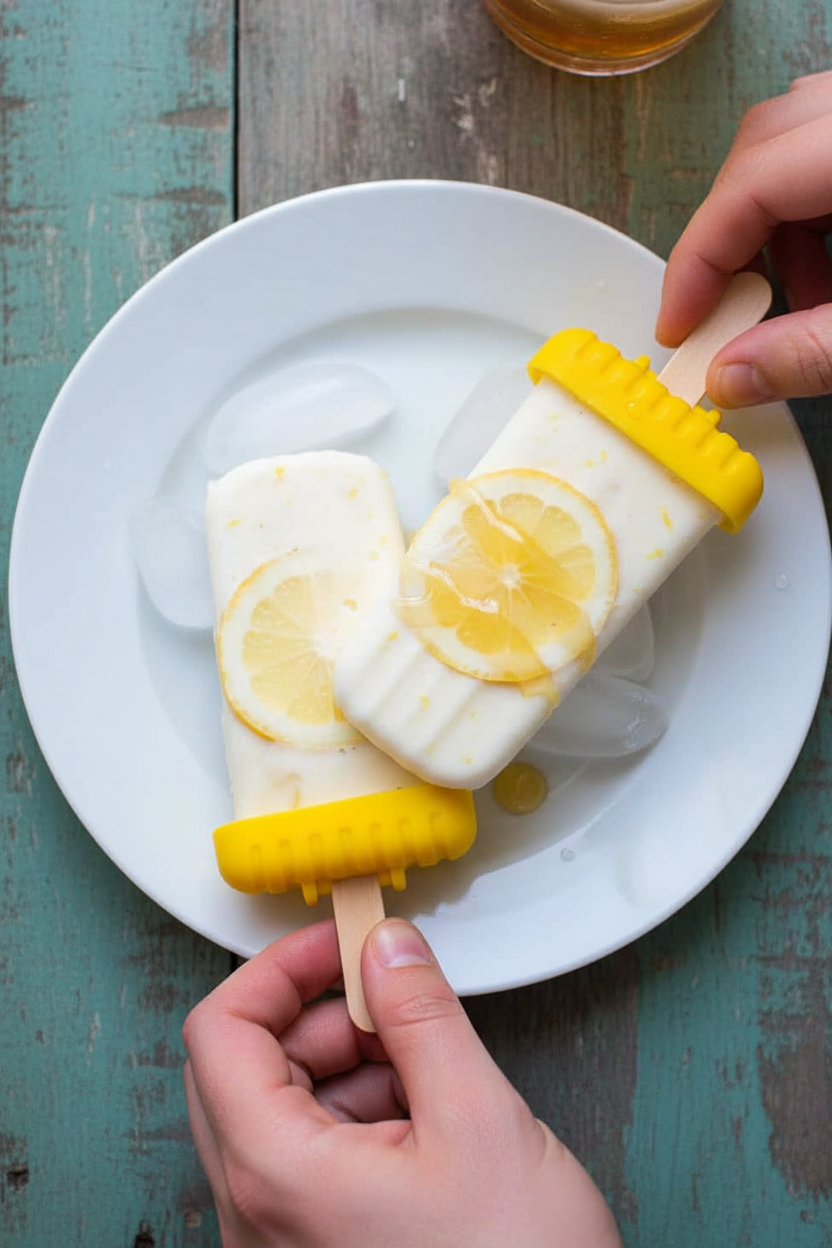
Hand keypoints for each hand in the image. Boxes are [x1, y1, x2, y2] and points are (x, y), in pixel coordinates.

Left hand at [183, 917, 621, 1247]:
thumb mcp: (479, 1122)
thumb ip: (422, 1017)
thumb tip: (387, 949)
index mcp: (276, 1175)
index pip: (219, 1031)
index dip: (277, 969)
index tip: (338, 944)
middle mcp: (259, 1212)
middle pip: (244, 1065)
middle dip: (318, 1015)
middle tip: (389, 996)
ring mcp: (282, 1238)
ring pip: (280, 1106)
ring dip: (345, 1063)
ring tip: (425, 1065)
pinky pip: (309, 1153)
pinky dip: (358, 1110)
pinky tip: (423, 1114)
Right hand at [656, 70, 831, 406]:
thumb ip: (810, 354)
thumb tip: (730, 378)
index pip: (750, 185)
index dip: (700, 261)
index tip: (678, 327)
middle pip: (760, 151)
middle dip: (730, 241)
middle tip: (722, 316)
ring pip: (794, 145)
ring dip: (775, 228)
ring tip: (797, 301)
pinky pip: (828, 151)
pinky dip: (813, 212)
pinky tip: (831, 275)